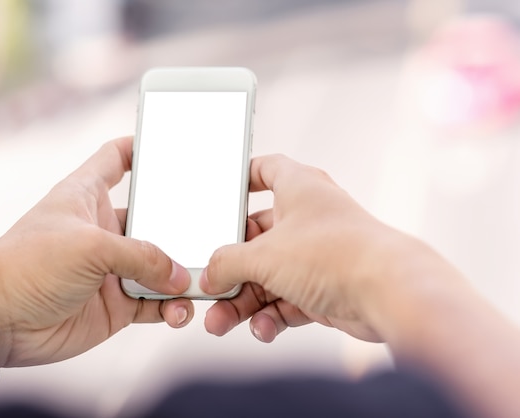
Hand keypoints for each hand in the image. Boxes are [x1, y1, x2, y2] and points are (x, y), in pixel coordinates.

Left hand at [0, 137, 193, 367]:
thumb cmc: (27, 266)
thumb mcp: (90, 247)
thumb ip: (142, 257)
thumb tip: (181, 277)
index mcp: (87, 195)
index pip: (117, 158)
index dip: (142, 147)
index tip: (172, 143)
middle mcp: (103, 229)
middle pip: (153, 217)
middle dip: (181, 224)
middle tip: (211, 227)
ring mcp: (111, 268)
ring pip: (161, 265)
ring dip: (182, 273)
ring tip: (202, 279)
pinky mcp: (115, 303)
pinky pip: (155, 302)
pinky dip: (171, 307)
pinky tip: (179, 310)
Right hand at [202, 154, 417, 342]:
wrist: (388, 293)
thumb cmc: (336, 254)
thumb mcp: (264, 256)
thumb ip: (228, 263)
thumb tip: (210, 275)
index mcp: (298, 189)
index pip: (266, 170)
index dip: (243, 178)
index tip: (221, 195)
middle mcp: (308, 219)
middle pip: (257, 238)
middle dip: (230, 267)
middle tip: (209, 286)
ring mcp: (317, 255)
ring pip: (269, 275)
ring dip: (244, 301)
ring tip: (220, 322)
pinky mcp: (325, 287)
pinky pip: (287, 299)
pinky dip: (271, 315)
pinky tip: (262, 328)